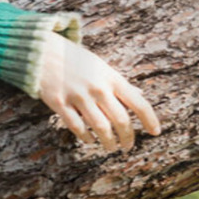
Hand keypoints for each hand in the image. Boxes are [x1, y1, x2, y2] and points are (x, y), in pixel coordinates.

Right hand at [37, 32, 161, 152]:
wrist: (43, 51)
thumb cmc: (75, 60)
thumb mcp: (101, 66)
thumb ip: (118, 83)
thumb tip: (139, 96)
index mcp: (111, 77)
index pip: (138, 102)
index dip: (150, 119)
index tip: (156, 132)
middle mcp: (97, 87)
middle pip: (121, 120)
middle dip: (128, 138)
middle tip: (128, 146)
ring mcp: (78, 96)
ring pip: (101, 128)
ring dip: (109, 143)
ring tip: (112, 148)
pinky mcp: (60, 103)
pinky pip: (77, 128)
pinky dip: (86, 138)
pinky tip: (90, 140)